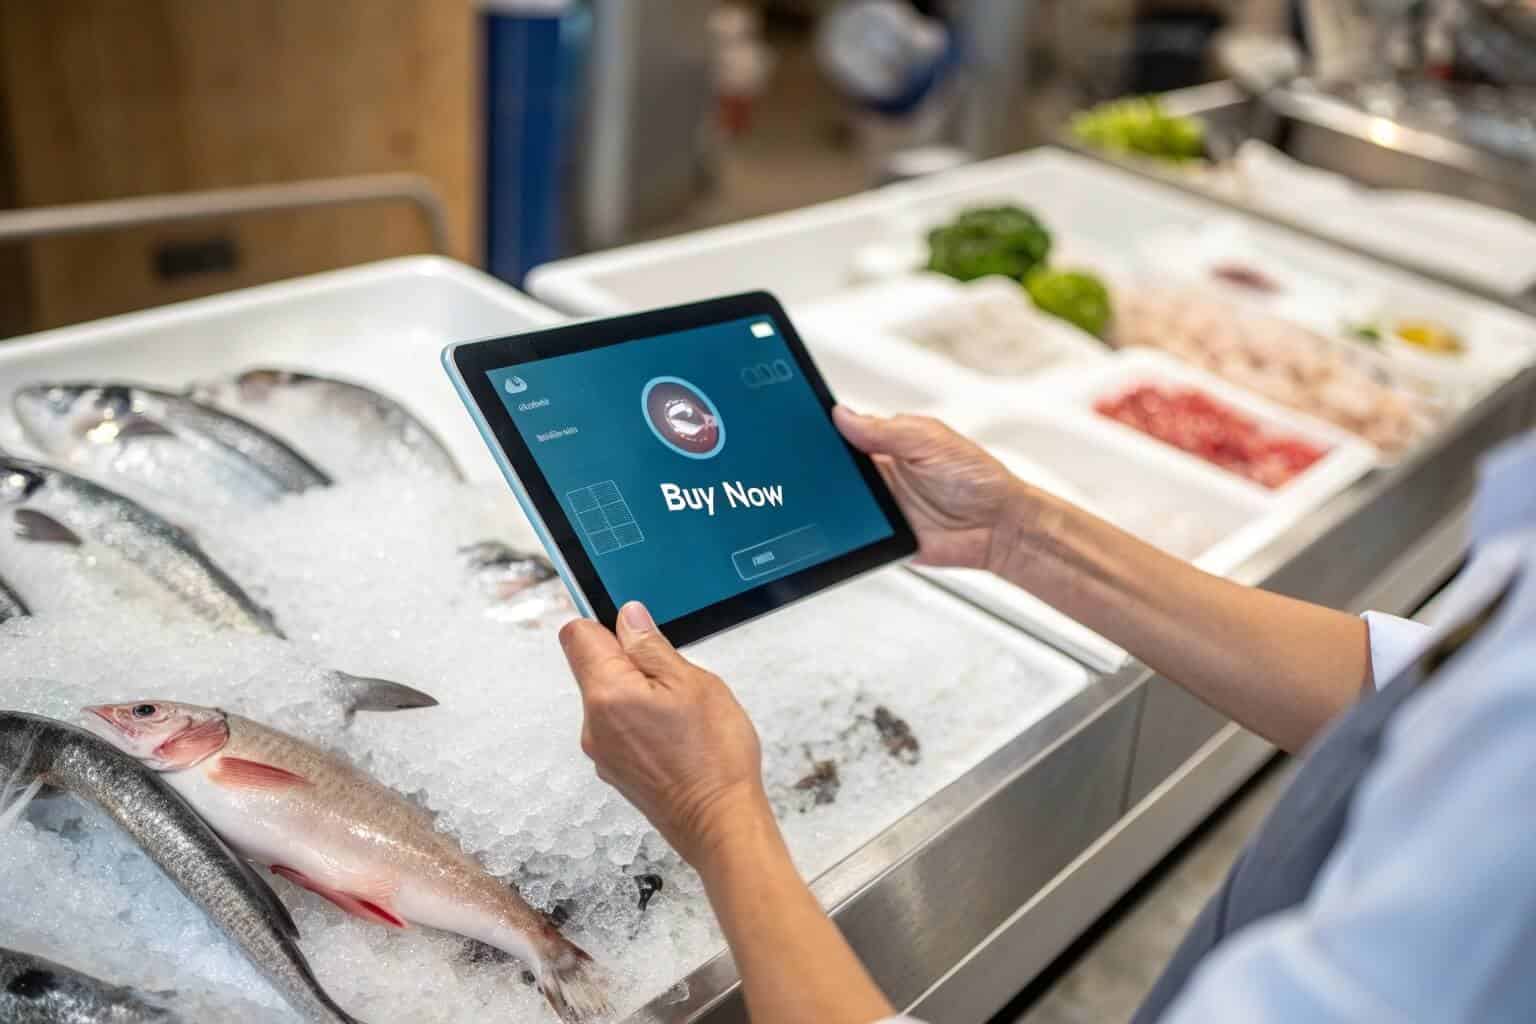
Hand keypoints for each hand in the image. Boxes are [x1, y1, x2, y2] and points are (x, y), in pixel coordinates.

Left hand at [559, 602, 771, 868]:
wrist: (720, 824)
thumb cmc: (714, 757)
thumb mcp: (692, 682)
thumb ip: (651, 646)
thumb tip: (627, 617)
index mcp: (606, 694)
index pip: (576, 634)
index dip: (605, 623)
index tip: (637, 632)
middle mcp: (592, 725)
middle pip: (594, 667)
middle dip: (631, 661)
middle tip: (675, 678)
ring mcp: (602, 752)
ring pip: (610, 698)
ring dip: (640, 693)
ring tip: (681, 713)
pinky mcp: (616, 771)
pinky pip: (620, 728)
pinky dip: (642, 721)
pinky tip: (677, 736)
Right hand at [833, 406, 1030, 572]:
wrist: (999, 528)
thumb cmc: (978, 479)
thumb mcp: (931, 441)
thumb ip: (886, 430)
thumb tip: (843, 415)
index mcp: (889, 443)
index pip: (844, 433)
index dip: (823, 431)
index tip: (805, 429)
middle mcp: (880, 473)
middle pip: (834, 468)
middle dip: (820, 468)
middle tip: (815, 467)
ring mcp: (879, 506)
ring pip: (837, 502)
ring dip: (830, 500)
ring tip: (831, 495)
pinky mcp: (881, 536)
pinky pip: (851, 534)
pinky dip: (842, 531)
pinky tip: (842, 523)